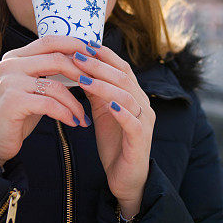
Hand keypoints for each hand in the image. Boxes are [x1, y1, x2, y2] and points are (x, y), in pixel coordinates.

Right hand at [0, 35, 95, 166]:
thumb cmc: (18, 114)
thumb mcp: (32, 87)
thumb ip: (48, 71)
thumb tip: (81, 60)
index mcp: (15, 57)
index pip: (49, 41)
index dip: (74, 44)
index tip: (94, 53)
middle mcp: (10, 64)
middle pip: (55, 58)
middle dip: (81, 72)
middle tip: (97, 86)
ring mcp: (10, 82)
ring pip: (55, 85)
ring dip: (75, 103)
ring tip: (82, 116)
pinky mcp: (12, 101)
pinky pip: (50, 104)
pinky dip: (66, 113)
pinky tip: (74, 122)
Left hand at [71, 41, 153, 217]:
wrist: (125, 178)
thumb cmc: (113, 142)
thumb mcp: (101, 110)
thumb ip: (94, 89)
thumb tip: (77, 65)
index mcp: (133, 94)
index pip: (121, 67)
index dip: (103, 54)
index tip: (82, 44)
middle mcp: (143, 103)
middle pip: (124, 77)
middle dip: (99, 65)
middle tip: (77, 56)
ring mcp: (145, 121)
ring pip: (128, 96)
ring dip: (105, 85)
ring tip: (84, 78)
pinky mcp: (141, 140)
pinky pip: (133, 122)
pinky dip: (120, 111)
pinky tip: (106, 105)